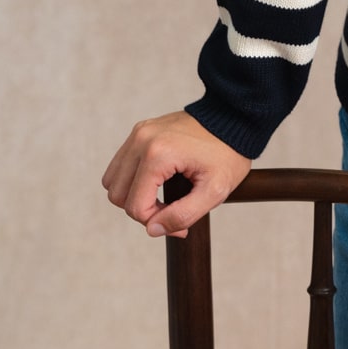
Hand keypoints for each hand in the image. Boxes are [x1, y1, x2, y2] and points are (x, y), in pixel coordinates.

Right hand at [101, 110, 252, 237]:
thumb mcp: (214, 191)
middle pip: (118, 195)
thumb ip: (183, 215)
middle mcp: (141, 140)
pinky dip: (132, 180)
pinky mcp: (140, 131)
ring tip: (162, 197)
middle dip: (141, 210)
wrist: (234, 119)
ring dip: (132, 195)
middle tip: (170, 210)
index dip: (155, 222)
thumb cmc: (228, 154)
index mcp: (157, 154)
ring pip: (113, 181)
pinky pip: (120, 165)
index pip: (135, 206)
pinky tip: (157, 182)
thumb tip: (152, 229)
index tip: (181, 222)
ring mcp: (138, 133)